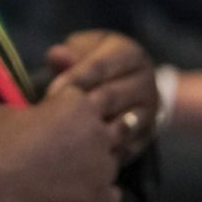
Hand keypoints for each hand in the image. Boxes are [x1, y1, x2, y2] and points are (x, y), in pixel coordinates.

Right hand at [0, 87, 120, 201]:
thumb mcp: (8, 112)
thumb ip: (35, 112)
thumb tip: (39, 119)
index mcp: (77, 103)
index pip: (89, 96)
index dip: (76, 105)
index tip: (65, 114)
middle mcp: (98, 131)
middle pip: (117, 123)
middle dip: (105, 128)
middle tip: (88, 139)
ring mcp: (104, 167)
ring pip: (116, 159)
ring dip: (101, 162)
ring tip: (80, 171)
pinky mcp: (102, 198)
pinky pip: (113, 194)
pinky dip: (100, 195)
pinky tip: (83, 196)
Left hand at [47, 30, 157, 161]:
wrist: (119, 84)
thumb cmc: (90, 62)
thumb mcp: (81, 50)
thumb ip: (70, 53)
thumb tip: (57, 56)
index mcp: (131, 54)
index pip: (101, 66)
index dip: (75, 78)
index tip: (52, 92)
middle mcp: (146, 82)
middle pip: (111, 96)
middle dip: (81, 106)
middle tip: (53, 116)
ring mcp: (150, 111)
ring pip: (120, 124)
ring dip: (92, 130)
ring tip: (65, 135)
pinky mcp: (145, 136)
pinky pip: (124, 147)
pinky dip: (102, 151)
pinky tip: (79, 151)